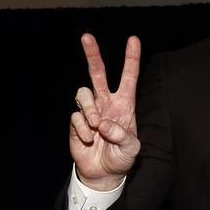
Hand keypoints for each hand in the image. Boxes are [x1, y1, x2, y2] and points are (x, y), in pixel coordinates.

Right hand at [70, 34, 141, 190]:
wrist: (103, 173)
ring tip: (96, 127)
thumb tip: (105, 124)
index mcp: (124, 105)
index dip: (131, 58)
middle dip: (93, 54)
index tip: (133, 39)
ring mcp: (90, 111)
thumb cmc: (121, 158)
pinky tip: (89, 140)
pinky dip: (83, 130)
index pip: (129, 77)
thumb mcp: (131, 149)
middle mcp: (106, 103)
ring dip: (89, 110)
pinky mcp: (76, 122)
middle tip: (87, 37)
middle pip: (97, 73)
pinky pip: (76, 118)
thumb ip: (123, 136)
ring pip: (83, 94)